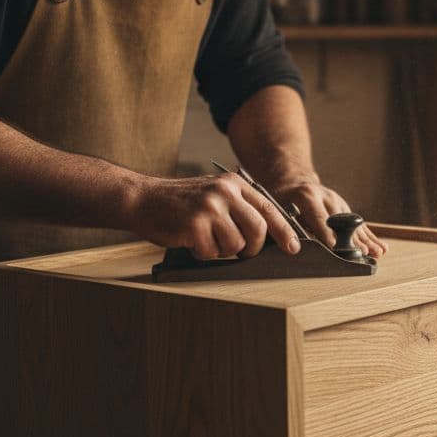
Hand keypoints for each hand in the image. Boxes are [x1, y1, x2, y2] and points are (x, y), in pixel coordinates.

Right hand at [126, 173, 300, 259]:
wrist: (143, 199)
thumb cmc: (180, 203)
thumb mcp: (214, 195)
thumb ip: (239, 208)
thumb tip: (268, 235)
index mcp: (234, 184)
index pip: (269, 210)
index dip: (284, 232)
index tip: (293, 248)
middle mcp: (225, 192)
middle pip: (258, 230)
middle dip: (252, 248)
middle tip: (241, 252)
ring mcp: (210, 207)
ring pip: (235, 244)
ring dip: (221, 250)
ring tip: (205, 238)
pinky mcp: (195, 224)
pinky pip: (212, 251)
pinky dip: (202, 253)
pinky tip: (190, 240)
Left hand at [267, 174, 387, 257]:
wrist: (293, 181)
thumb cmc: (282, 199)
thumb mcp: (279, 208)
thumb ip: (288, 226)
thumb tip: (296, 248)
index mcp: (307, 196)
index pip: (319, 218)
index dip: (327, 234)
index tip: (335, 248)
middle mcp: (327, 197)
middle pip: (343, 222)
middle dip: (353, 240)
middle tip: (363, 254)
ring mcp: (339, 202)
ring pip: (355, 225)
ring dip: (367, 241)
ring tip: (376, 254)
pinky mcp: (347, 209)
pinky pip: (360, 225)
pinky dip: (370, 238)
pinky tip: (381, 248)